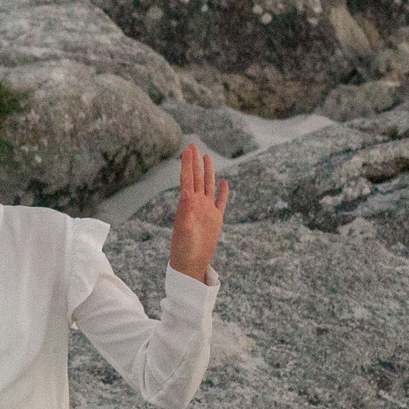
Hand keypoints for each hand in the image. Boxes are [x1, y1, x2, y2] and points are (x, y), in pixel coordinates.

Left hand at [169, 143, 229, 283]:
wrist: (191, 264)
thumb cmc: (184, 250)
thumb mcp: (184, 232)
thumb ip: (185, 215)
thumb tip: (185, 199)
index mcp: (188, 204)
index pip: (187, 178)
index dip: (187, 163)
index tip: (186, 148)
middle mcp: (197, 204)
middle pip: (197, 178)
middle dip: (194, 161)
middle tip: (192, 145)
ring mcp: (207, 211)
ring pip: (208, 186)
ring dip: (207, 171)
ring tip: (206, 157)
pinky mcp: (216, 220)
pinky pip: (221, 202)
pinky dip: (222, 192)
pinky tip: (224, 183)